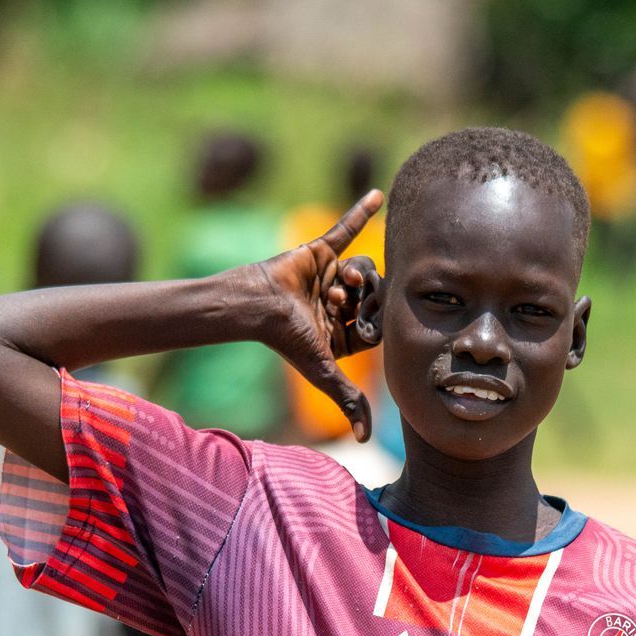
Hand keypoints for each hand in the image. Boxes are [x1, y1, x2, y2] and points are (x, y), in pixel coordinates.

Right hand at [246, 190, 384, 440]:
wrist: (255, 304)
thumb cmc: (286, 339)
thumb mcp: (324, 370)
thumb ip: (347, 400)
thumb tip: (366, 439)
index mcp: (347, 331)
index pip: (379, 322)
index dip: (375, 318)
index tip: (358, 319)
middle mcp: (343, 304)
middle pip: (376, 293)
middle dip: (366, 294)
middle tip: (346, 298)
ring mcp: (333, 276)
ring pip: (364, 267)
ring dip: (355, 272)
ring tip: (338, 280)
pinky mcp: (321, 250)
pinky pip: (346, 228)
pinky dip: (362, 212)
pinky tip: (381, 195)